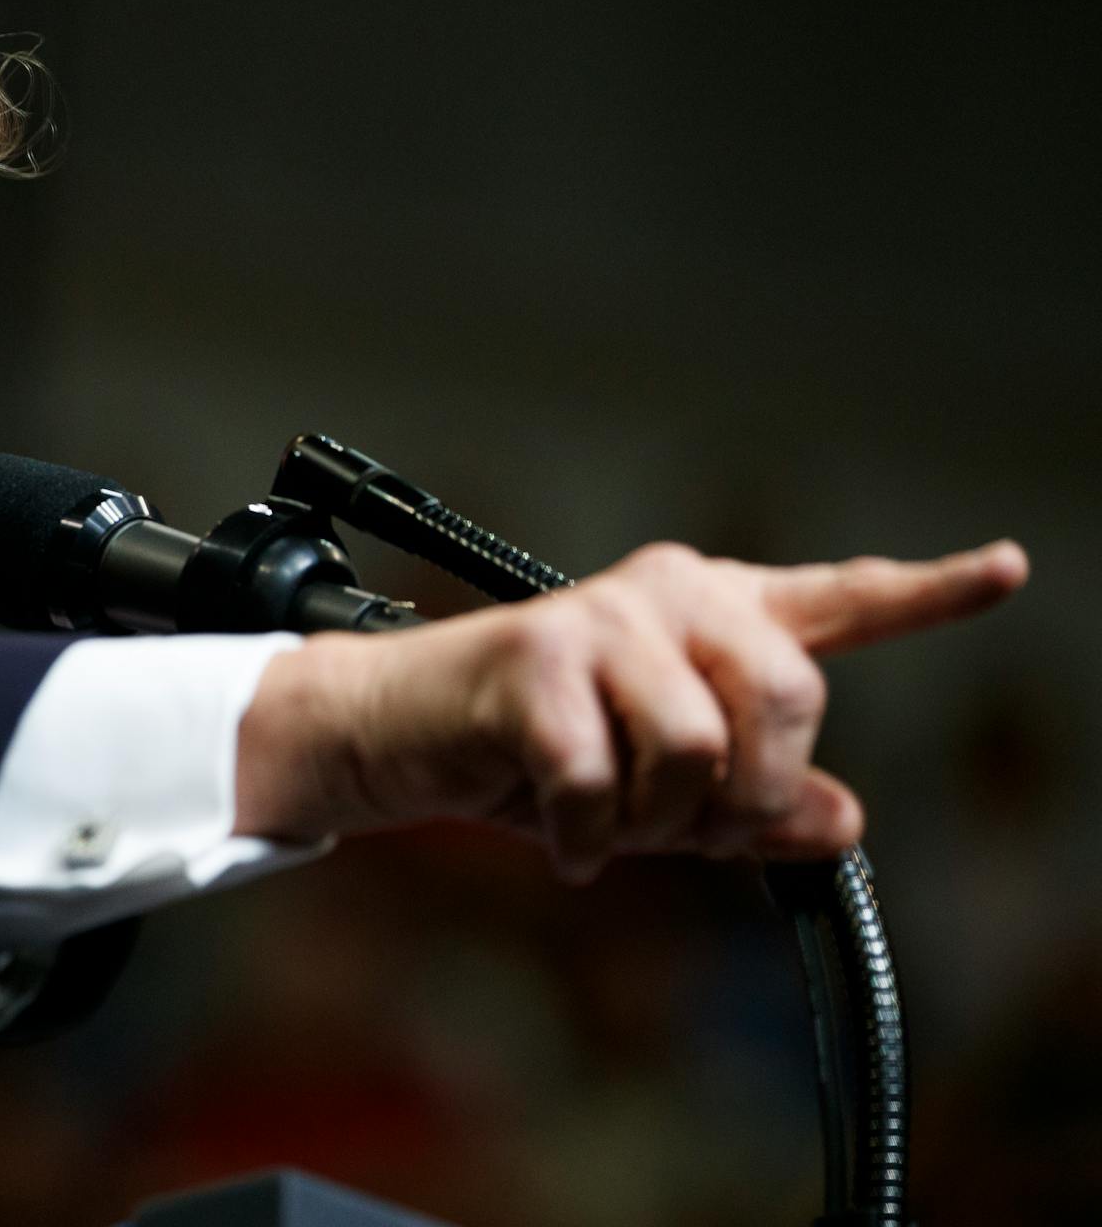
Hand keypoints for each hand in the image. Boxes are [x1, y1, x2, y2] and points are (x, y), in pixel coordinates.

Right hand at [234, 539, 1027, 880]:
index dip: (928, 592)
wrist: (397, 730)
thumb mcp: (660, 792)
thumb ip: (755, 802)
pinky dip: (584, 836)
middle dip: (746, 789)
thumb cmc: (530, 754)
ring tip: (605, 822)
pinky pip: (602, 781)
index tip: (1007, 568)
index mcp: (708, 615)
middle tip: (679, 823)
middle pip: (789, 695)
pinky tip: (559, 834)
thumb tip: (841, 820)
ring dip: (655, 822)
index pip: (835, 601)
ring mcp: (599, 620)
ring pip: (699, 748)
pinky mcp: (535, 661)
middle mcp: (666, 596)